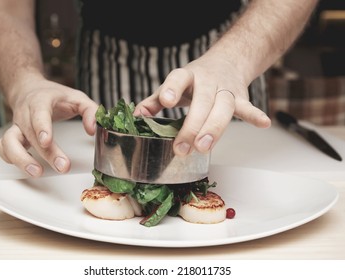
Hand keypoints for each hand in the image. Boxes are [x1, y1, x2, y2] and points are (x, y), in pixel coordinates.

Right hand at [0, 78, 97, 176]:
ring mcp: (16, 125)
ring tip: (38, 172)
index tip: (47, 141)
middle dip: (45, 153)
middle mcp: (25, 113)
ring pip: (8, 142)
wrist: (29, 89)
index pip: (39, 114)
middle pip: (30, 134)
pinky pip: (3, 147)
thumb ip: (90, 111)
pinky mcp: (12, 135)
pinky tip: (26, 167)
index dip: (41, 128)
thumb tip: (92, 130)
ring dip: (21, 159)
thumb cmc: (55, 96)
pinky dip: (10, 158)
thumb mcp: (78, 98)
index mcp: (41, 101)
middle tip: (62, 166)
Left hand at [134, 55, 270, 155]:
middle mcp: (207, 80)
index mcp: (187, 76)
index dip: (172, 89)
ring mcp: (225, 89)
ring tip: (205, 147)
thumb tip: (136, 116)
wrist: (226, 61)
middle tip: (182, 148)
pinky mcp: (240, 97)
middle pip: (202, 101)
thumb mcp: (173, 85)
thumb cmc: (194, 80)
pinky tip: (263, 123)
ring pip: (224, 107)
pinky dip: (254, 115)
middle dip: (193, 125)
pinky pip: (247, 107)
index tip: (166, 102)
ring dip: (214, 128)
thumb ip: (154, 101)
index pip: (178, 78)